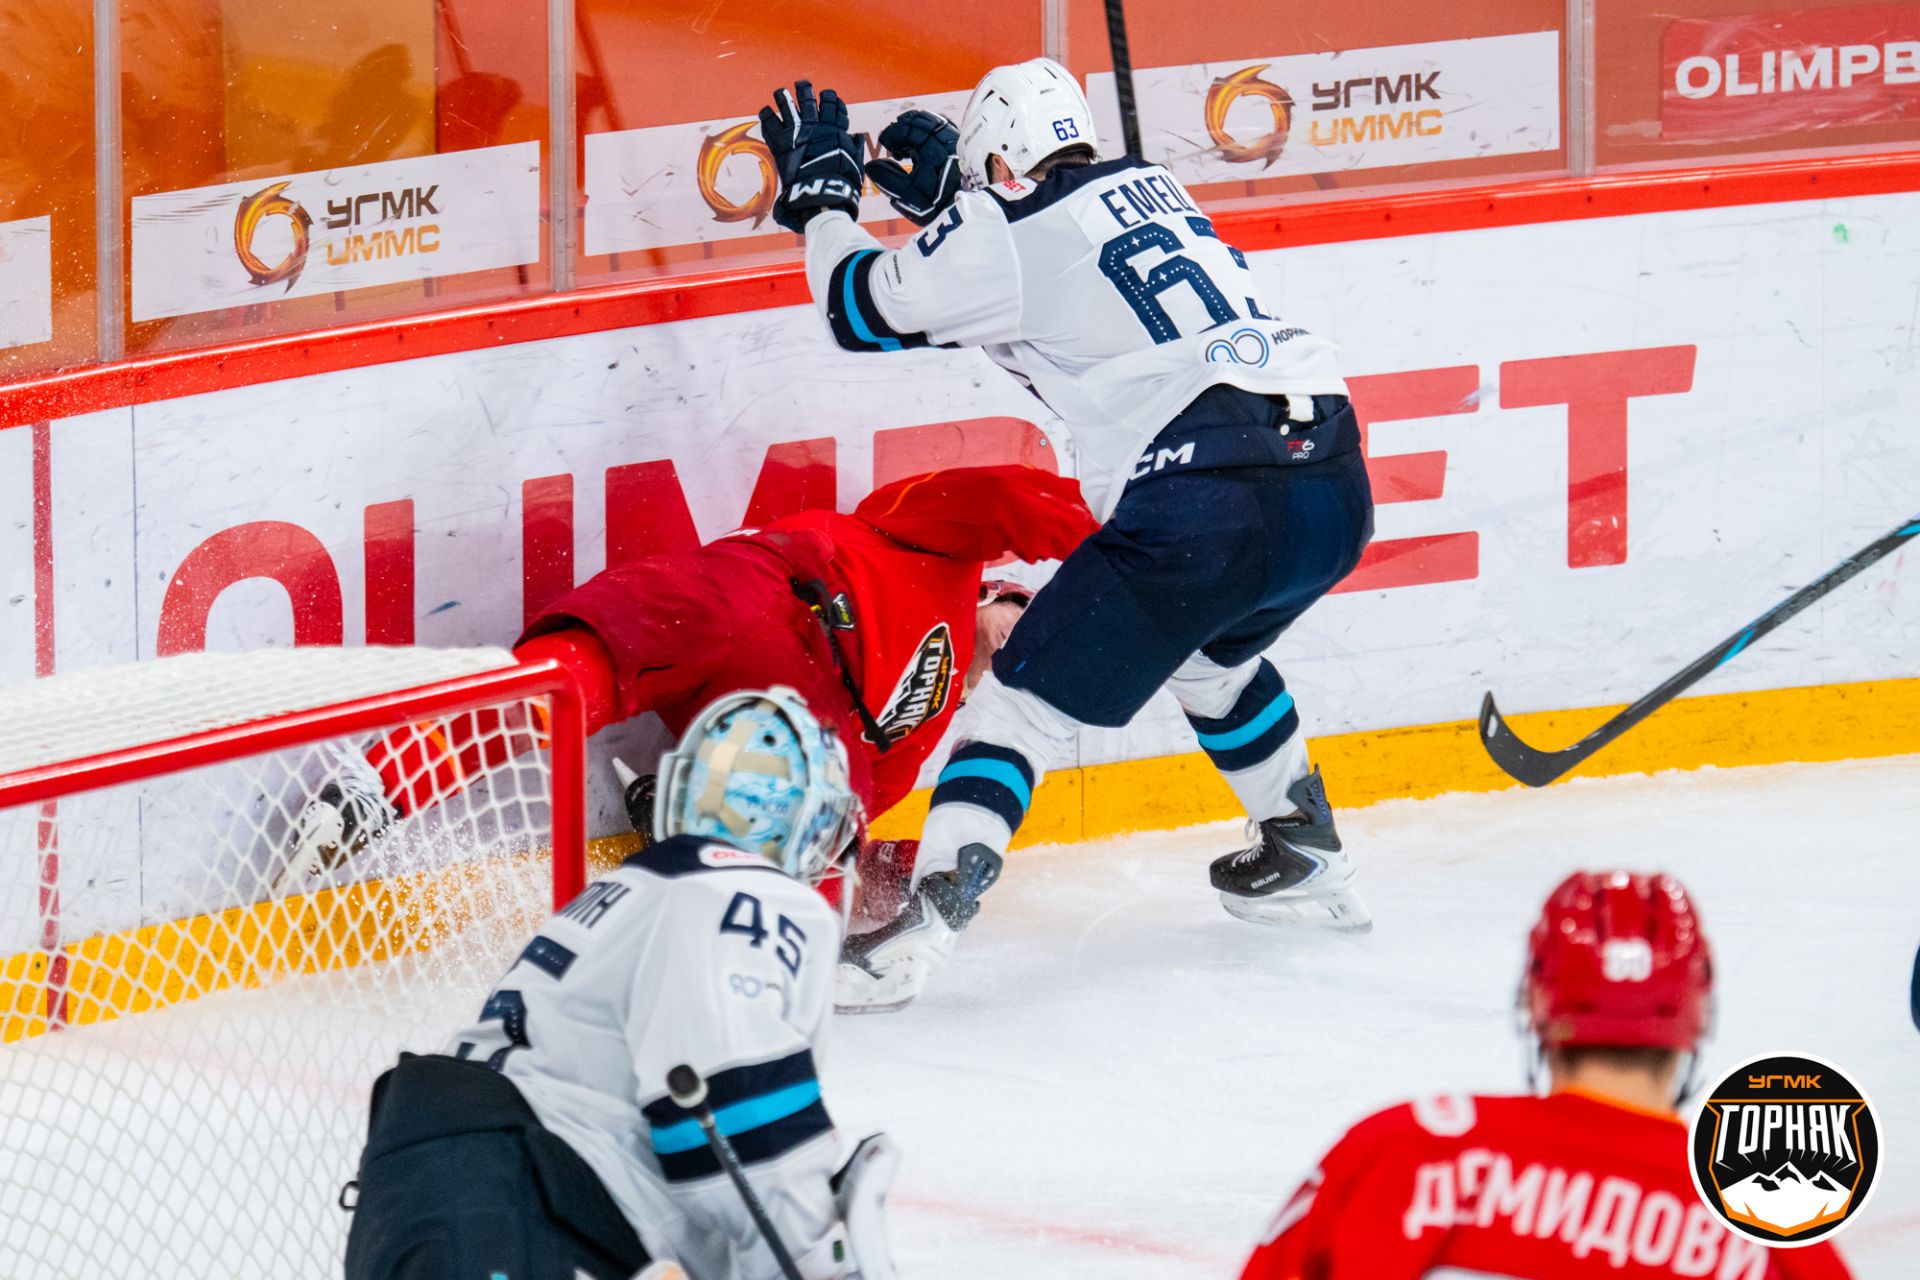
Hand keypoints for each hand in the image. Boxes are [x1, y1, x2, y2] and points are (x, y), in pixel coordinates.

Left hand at [758, 80, 864, 233]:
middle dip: (805, 90)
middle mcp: (814, 125)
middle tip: (802, 85)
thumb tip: (856, 138)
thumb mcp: (855, 162)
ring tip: (780, 92)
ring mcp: (796, 131)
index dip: (830, 98)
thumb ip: (855, 148)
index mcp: (834, 128)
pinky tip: (765, 111)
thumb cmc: (841, 180)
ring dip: (783, 96)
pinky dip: (767, 115)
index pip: (833, 105)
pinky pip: (770, 122)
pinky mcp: (780, 141)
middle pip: (808, 99)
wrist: (821, 191)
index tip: (828, 96)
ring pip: (787, 104)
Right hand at [863, 110, 962, 225]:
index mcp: (932, 150)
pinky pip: (943, 127)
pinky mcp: (960, 146)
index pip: (907, 129)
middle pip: (920, 120)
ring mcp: (955, 141)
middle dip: (901, 128)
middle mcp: (945, 141)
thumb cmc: (933, 204)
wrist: (961, 211)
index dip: (892, 133)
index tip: (883, 142)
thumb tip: (870, 166)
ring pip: (933, 121)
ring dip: (915, 127)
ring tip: (904, 143)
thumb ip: (885, 179)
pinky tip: (921, 143)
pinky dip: (929, 130)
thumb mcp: (905, 195)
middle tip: (891, 141)